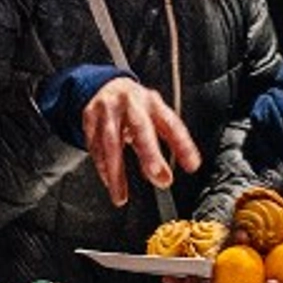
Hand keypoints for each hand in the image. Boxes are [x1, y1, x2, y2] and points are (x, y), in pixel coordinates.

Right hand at [83, 77, 202, 206]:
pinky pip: (95, 146)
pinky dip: (102, 167)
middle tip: (160, 178)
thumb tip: (182, 167)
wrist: (107, 86)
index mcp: (153, 102)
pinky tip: (109, 181)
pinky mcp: (89, 118)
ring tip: (120, 196)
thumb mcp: (157, 117)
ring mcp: (108, 109)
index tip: (192, 165)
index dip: (183, 144)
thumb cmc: (137, 107)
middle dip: (150, 154)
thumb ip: (170, 140)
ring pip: (111, 142)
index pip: (171, 122)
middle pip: (141, 127)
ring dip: (116, 173)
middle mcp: (131, 103)